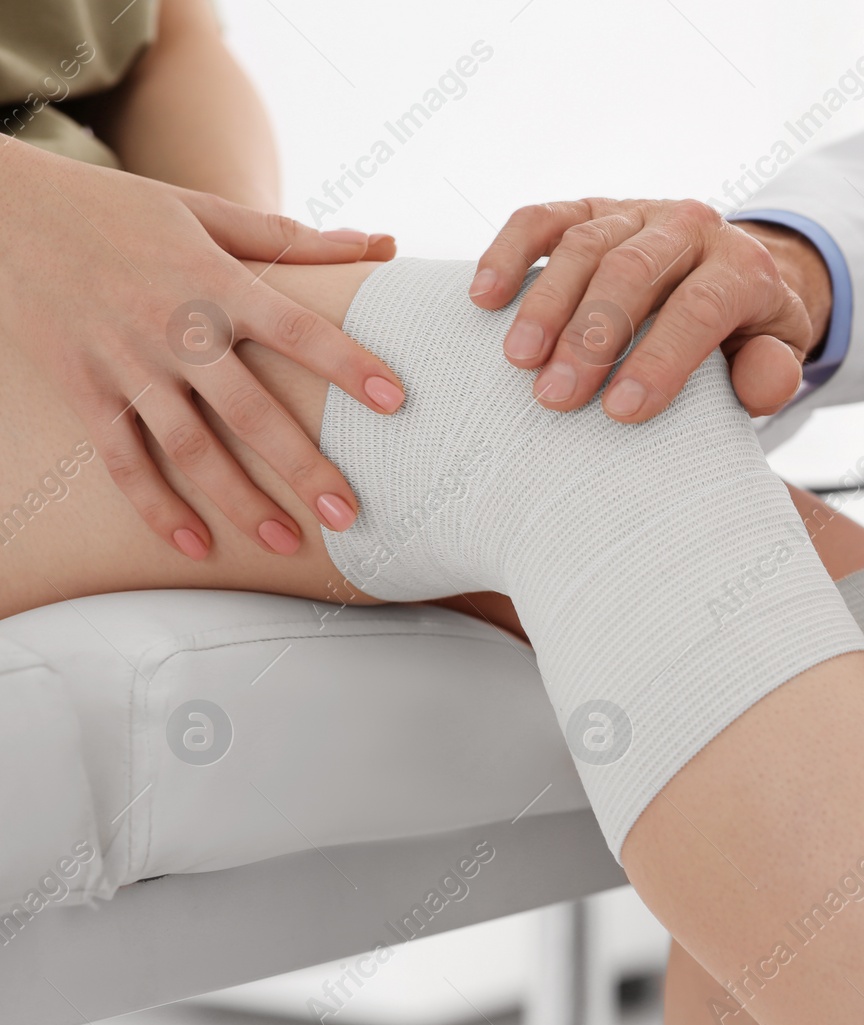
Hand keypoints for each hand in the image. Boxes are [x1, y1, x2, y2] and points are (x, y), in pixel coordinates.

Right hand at [0, 141, 398, 558]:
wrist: (6, 210)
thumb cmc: (123, 211)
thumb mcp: (208, 212)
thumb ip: (296, 239)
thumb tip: (383, 243)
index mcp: (213, 279)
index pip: (296, 328)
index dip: (347, 363)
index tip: (396, 399)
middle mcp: (173, 328)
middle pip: (249, 409)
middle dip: (302, 465)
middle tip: (351, 514)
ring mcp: (124, 364)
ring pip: (189, 448)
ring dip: (240, 501)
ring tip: (287, 542)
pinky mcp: (83, 391)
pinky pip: (123, 460)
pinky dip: (156, 507)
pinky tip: (196, 546)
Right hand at [469, 199, 827, 420]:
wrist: (729, 273)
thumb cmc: (745, 332)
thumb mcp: (776, 355)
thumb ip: (772, 373)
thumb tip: (760, 380)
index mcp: (742, 265)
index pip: (699, 307)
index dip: (660, 359)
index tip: (620, 411)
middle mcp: (690, 225)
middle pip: (633, 272)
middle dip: (591, 337)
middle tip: (556, 397)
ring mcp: (636, 211)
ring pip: (585, 246)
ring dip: (546, 304)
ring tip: (519, 360)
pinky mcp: (590, 208)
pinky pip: (543, 220)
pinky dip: (510, 253)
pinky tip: (484, 297)